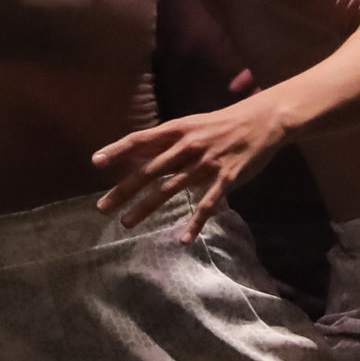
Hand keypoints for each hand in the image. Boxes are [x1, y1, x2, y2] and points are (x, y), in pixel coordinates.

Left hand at [91, 96, 290, 239]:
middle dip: (124, 190)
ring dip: (146, 208)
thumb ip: (168, 141)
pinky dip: (195, 223)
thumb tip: (139, 152)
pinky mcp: (226, 179)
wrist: (263, 121)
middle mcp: (188, 147)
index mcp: (178, 131)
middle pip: (149, 170)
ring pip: (170, 189)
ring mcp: (206, 164)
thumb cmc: (223, 124)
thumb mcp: (192, 125)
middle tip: (102, 207)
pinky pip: (207, 205)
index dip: (118, 149)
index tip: (96, 161)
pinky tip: (184, 239)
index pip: (141, 139)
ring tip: (126, 223)